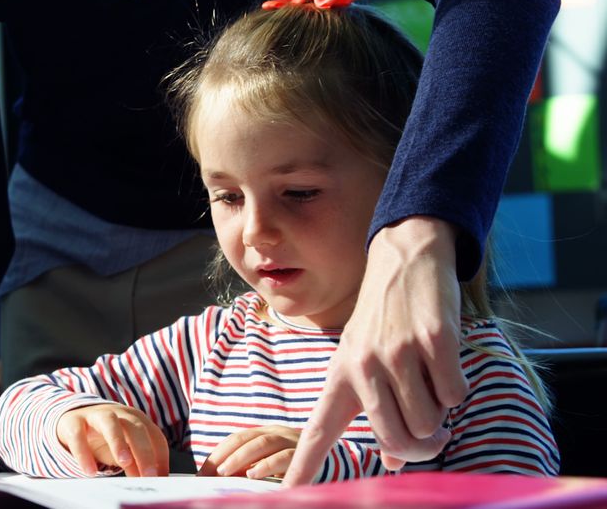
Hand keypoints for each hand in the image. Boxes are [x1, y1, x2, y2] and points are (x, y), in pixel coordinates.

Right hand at [56, 403, 168, 476]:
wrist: (73, 421)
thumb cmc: (104, 437)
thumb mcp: (123, 450)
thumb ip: (135, 462)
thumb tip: (148, 479)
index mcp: (136, 419)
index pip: (154, 435)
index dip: (160, 456)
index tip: (161, 477)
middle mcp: (118, 414)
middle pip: (136, 428)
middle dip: (145, 451)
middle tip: (149, 475)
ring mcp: (96, 415)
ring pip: (110, 423)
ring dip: (118, 442)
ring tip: (124, 463)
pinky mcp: (74, 421)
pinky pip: (78, 435)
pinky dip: (84, 453)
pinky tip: (90, 471)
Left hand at [198, 426, 299, 478]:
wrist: (339, 462)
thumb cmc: (300, 464)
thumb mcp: (274, 462)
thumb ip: (252, 465)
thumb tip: (222, 477)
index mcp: (267, 432)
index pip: (238, 438)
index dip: (219, 452)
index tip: (203, 471)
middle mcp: (278, 433)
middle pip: (247, 438)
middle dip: (226, 454)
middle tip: (213, 472)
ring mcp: (292, 441)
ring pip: (264, 443)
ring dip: (243, 458)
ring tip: (228, 472)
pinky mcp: (307, 453)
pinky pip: (286, 457)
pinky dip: (268, 466)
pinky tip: (255, 475)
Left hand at [283, 217, 466, 486]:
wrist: (405, 259)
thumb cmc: (385, 320)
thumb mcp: (366, 361)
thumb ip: (376, 411)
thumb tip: (395, 464)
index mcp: (341, 377)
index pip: (318, 431)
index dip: (304, 467)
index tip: (285, 498)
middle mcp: (363, 368)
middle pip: (397, 442)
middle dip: (422, 447)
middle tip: (433, 433)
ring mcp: (397, 354)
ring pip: (430, 423)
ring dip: (442, 413)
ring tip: (431, 381)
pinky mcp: (433, 341)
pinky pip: (455, 395)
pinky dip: (458, 387)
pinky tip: (444, 360)